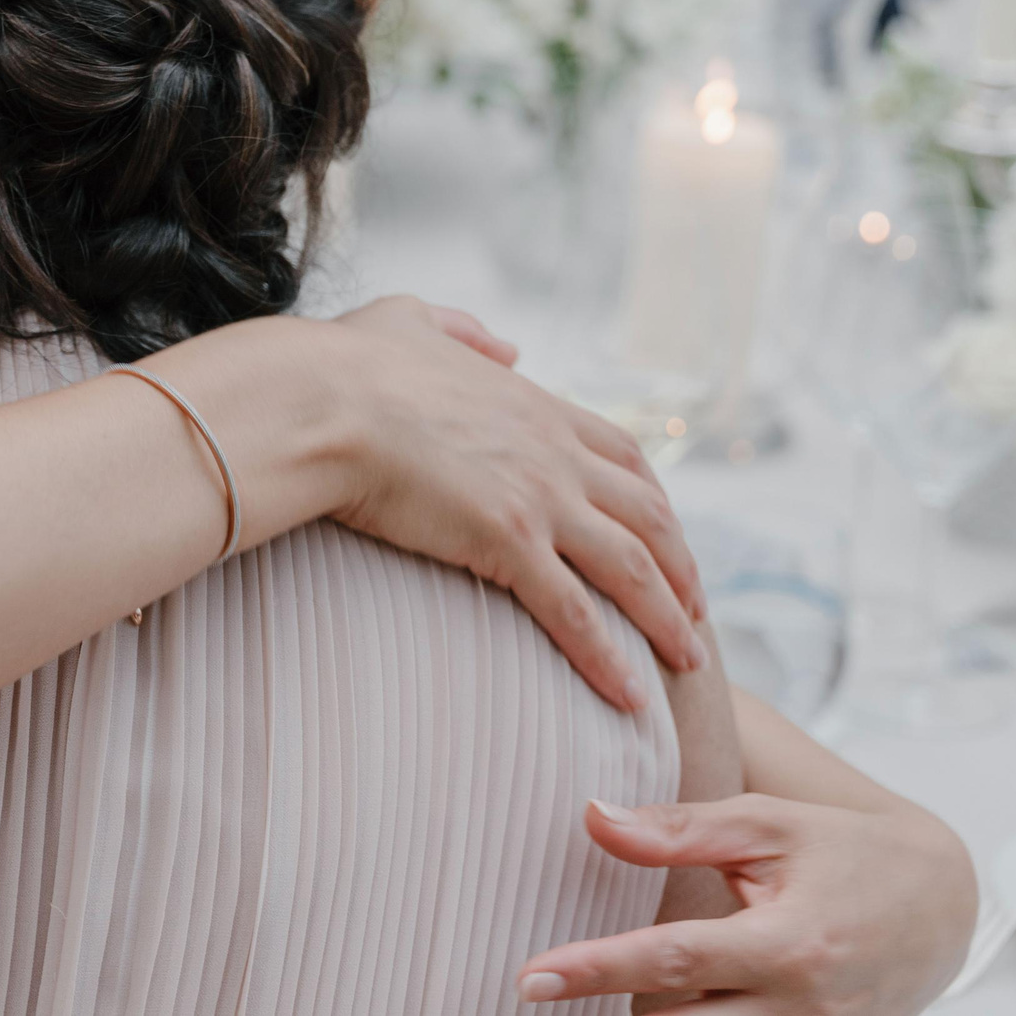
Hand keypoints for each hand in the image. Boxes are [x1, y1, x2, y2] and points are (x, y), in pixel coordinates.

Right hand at [323, 296, 705, 710]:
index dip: (653, 498)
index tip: (668, 534)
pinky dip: (608, 656)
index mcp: (533, 405)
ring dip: (667, 617)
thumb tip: (505, 346)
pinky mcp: (507, 540)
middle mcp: (553, 451)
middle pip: (648, 513)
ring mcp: (537, 496)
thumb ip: (464, 330)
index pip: (622, 455)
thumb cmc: (345, 364)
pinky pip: (573, 611)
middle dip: (681, 563)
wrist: (320, 400)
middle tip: (695, 607)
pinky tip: (629, 695)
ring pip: (630, 566)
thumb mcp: (411, 320)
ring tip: (688, 660)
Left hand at [517, 794, 977, 1013]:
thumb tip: (592, 817)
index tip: (530, 977)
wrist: (942, 904)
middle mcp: (805, 1008)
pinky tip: (667, 1005)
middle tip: (554, 984)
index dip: (596, 969)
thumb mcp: (766, 825)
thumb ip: (677, 827)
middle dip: (615, 1011)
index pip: (673, 961)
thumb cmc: (845, 853)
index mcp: (789, 943)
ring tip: (604, 995)